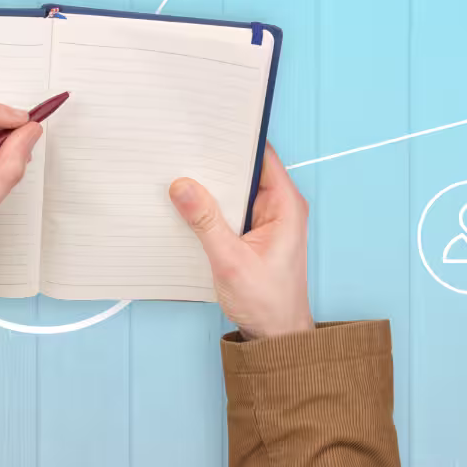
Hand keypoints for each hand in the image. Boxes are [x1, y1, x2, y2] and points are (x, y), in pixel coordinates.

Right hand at [169, 146, 313, 339]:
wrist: (277, 336)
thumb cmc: (266, 303)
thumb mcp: (230, 261)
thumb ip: (205, 222)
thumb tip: (183, 186)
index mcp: (286, 205)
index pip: (263, 156)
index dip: (237, 140)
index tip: (208, 130)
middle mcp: (280, 207)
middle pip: (247, 171)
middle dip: (217, 163)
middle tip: (183, 152)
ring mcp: (267, 220)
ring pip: (237, 191)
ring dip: (213, 187)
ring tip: (181, 176)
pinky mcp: (254, 233)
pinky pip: (232, 210)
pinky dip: (213, 207)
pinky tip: (190, 206)